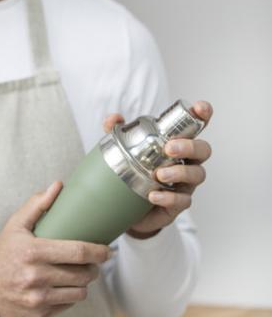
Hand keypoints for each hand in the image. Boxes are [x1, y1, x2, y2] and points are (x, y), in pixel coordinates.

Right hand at [0, 181, 110, 316]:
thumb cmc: (4, 253)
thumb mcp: (16, 225)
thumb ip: (37, 204)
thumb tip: (58, 185)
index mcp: (33, 251)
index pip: (77, 252)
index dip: (98, 251)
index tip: (107, 249)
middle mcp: (36, 276)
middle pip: (82, 273)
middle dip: (94, 267)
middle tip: (94, 262)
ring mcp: (38, 298)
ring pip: (79, 292)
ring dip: (85, 283)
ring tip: (82, 274)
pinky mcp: (39, 313)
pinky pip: (68, 305)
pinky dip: (72, 296)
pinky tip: (67, 287)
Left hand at [103, 101, 212, 238]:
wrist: (126, 207)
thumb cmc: (132, 171)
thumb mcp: (121, 149)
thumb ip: (117, 131)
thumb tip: (113, 118)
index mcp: (176, 143)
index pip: (195, 126)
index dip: (202, 115)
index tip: (200, 109)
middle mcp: (186, 162)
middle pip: (203, 150)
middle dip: (190, 146)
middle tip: (169, 148)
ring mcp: (185, 183)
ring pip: (198, 175)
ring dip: (180, 172)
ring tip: (159, 174)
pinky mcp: (178, 204)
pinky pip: (183, 201)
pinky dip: (169, 198)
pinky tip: (154, 195)